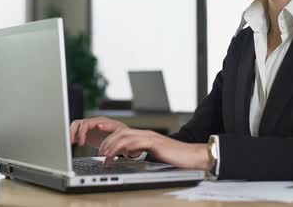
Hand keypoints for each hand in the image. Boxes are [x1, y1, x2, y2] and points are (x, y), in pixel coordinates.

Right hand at [69, 117, 127, 148]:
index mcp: (100, 121)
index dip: (82, 132)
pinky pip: (77, 133)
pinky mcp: (87, 133)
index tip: (81, 143)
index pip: (86, 123)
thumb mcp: (118, 131)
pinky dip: (73, 137)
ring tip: (71, 143)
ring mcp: (90, 127)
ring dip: (72, 134)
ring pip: (76, 127)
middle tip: (73, 143)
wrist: (121, 139)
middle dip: (74, 133)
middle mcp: (93, 123)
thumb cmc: (121, 134)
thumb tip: (99, 125)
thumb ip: (109, 127)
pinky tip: (74, 143)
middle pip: (78, 124)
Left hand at [98, 128, 212, 170]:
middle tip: (99, 153)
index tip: (101, 146)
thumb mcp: (157, 157)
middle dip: (107, 141)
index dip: (111, 137)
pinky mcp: (153, 143)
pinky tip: (117, 156)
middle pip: (121, 132)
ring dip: (111, 145)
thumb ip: (145, 155)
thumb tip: (133, 160)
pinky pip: (133, 142)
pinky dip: (121, 149)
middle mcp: (147, 134)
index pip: (124, 132)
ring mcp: (150, 137)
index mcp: (147, 137)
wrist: (193, 157)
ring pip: (124, 135)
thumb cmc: (178, 159)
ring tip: (104, 156)